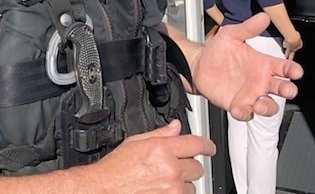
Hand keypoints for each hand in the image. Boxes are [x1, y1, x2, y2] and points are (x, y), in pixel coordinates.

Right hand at [77, 120, 214, 192]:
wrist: (106, 189)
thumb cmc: (116, 169)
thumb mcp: (134, 142)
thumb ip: (159, 134)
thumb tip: (175, 127)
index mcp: (161, 150)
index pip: (196, 144)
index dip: (206, 145)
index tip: (209, 147)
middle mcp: (171, 169)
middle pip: (197, 166)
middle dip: (188, 165)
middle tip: (173, 165)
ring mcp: (173, 189)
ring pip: (193, 185)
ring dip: (183, 182)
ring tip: (163, 180)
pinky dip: (178, 193)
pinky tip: (162, 189)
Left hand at [192, 13, 302, 120]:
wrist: (199, 64)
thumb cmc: (218, 51)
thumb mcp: (231, 34)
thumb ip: (247, 28)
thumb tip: (263, 17)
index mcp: (263, 64)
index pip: (285, 67)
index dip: (293, 70)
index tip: (295, 71)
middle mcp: (260, 81)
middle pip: (282, 88)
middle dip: (288, 90)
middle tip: (287, 88)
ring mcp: (250, 94)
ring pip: (268, 105)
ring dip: (268, 107)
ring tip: (260, 104)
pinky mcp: (237, 104)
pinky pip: (246, 113)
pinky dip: (245, 113)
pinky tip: (240, 108)